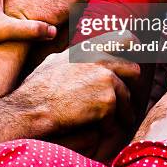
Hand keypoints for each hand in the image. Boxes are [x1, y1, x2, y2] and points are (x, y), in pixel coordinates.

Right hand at [12, 48, 139, 130]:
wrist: (32, 107)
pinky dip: (109, 125)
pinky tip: (97, 128)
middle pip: (133, 70)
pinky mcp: (108, 101)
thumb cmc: (37, 88)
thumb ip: (72, 56)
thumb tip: (74, 52)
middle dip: (128, 86)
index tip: (133, 56)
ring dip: (121, 111)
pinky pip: (117, 117)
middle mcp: (100, 60)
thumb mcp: (54, 61)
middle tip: (122, 100)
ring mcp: (106, 79)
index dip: (133, 46)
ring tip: (111, 121)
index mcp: (87, 49)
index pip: (123, 38)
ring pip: (128, 98)